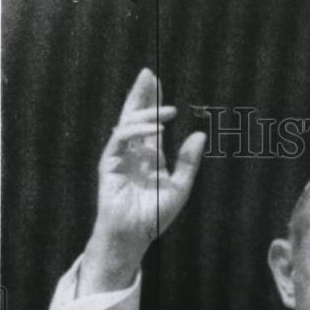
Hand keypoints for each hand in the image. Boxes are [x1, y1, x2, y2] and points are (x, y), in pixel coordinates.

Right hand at [81, 68, 206, 293]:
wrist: (134, 235)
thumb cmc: (154, 217)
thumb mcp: (180, 188)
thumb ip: (189, 162)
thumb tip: (200, 135)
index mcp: (149, 155)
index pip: (150, 121)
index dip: (153, 101)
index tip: (158, 82)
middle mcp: (134, 152)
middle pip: (135, 115)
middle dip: (141, 94)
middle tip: (148, 73)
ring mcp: (119, 156)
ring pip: (127, 123)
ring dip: (146, 114)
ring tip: (167, 111)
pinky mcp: (109, 164)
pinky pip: (119, 140)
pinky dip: (136, 132)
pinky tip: (154, 131)